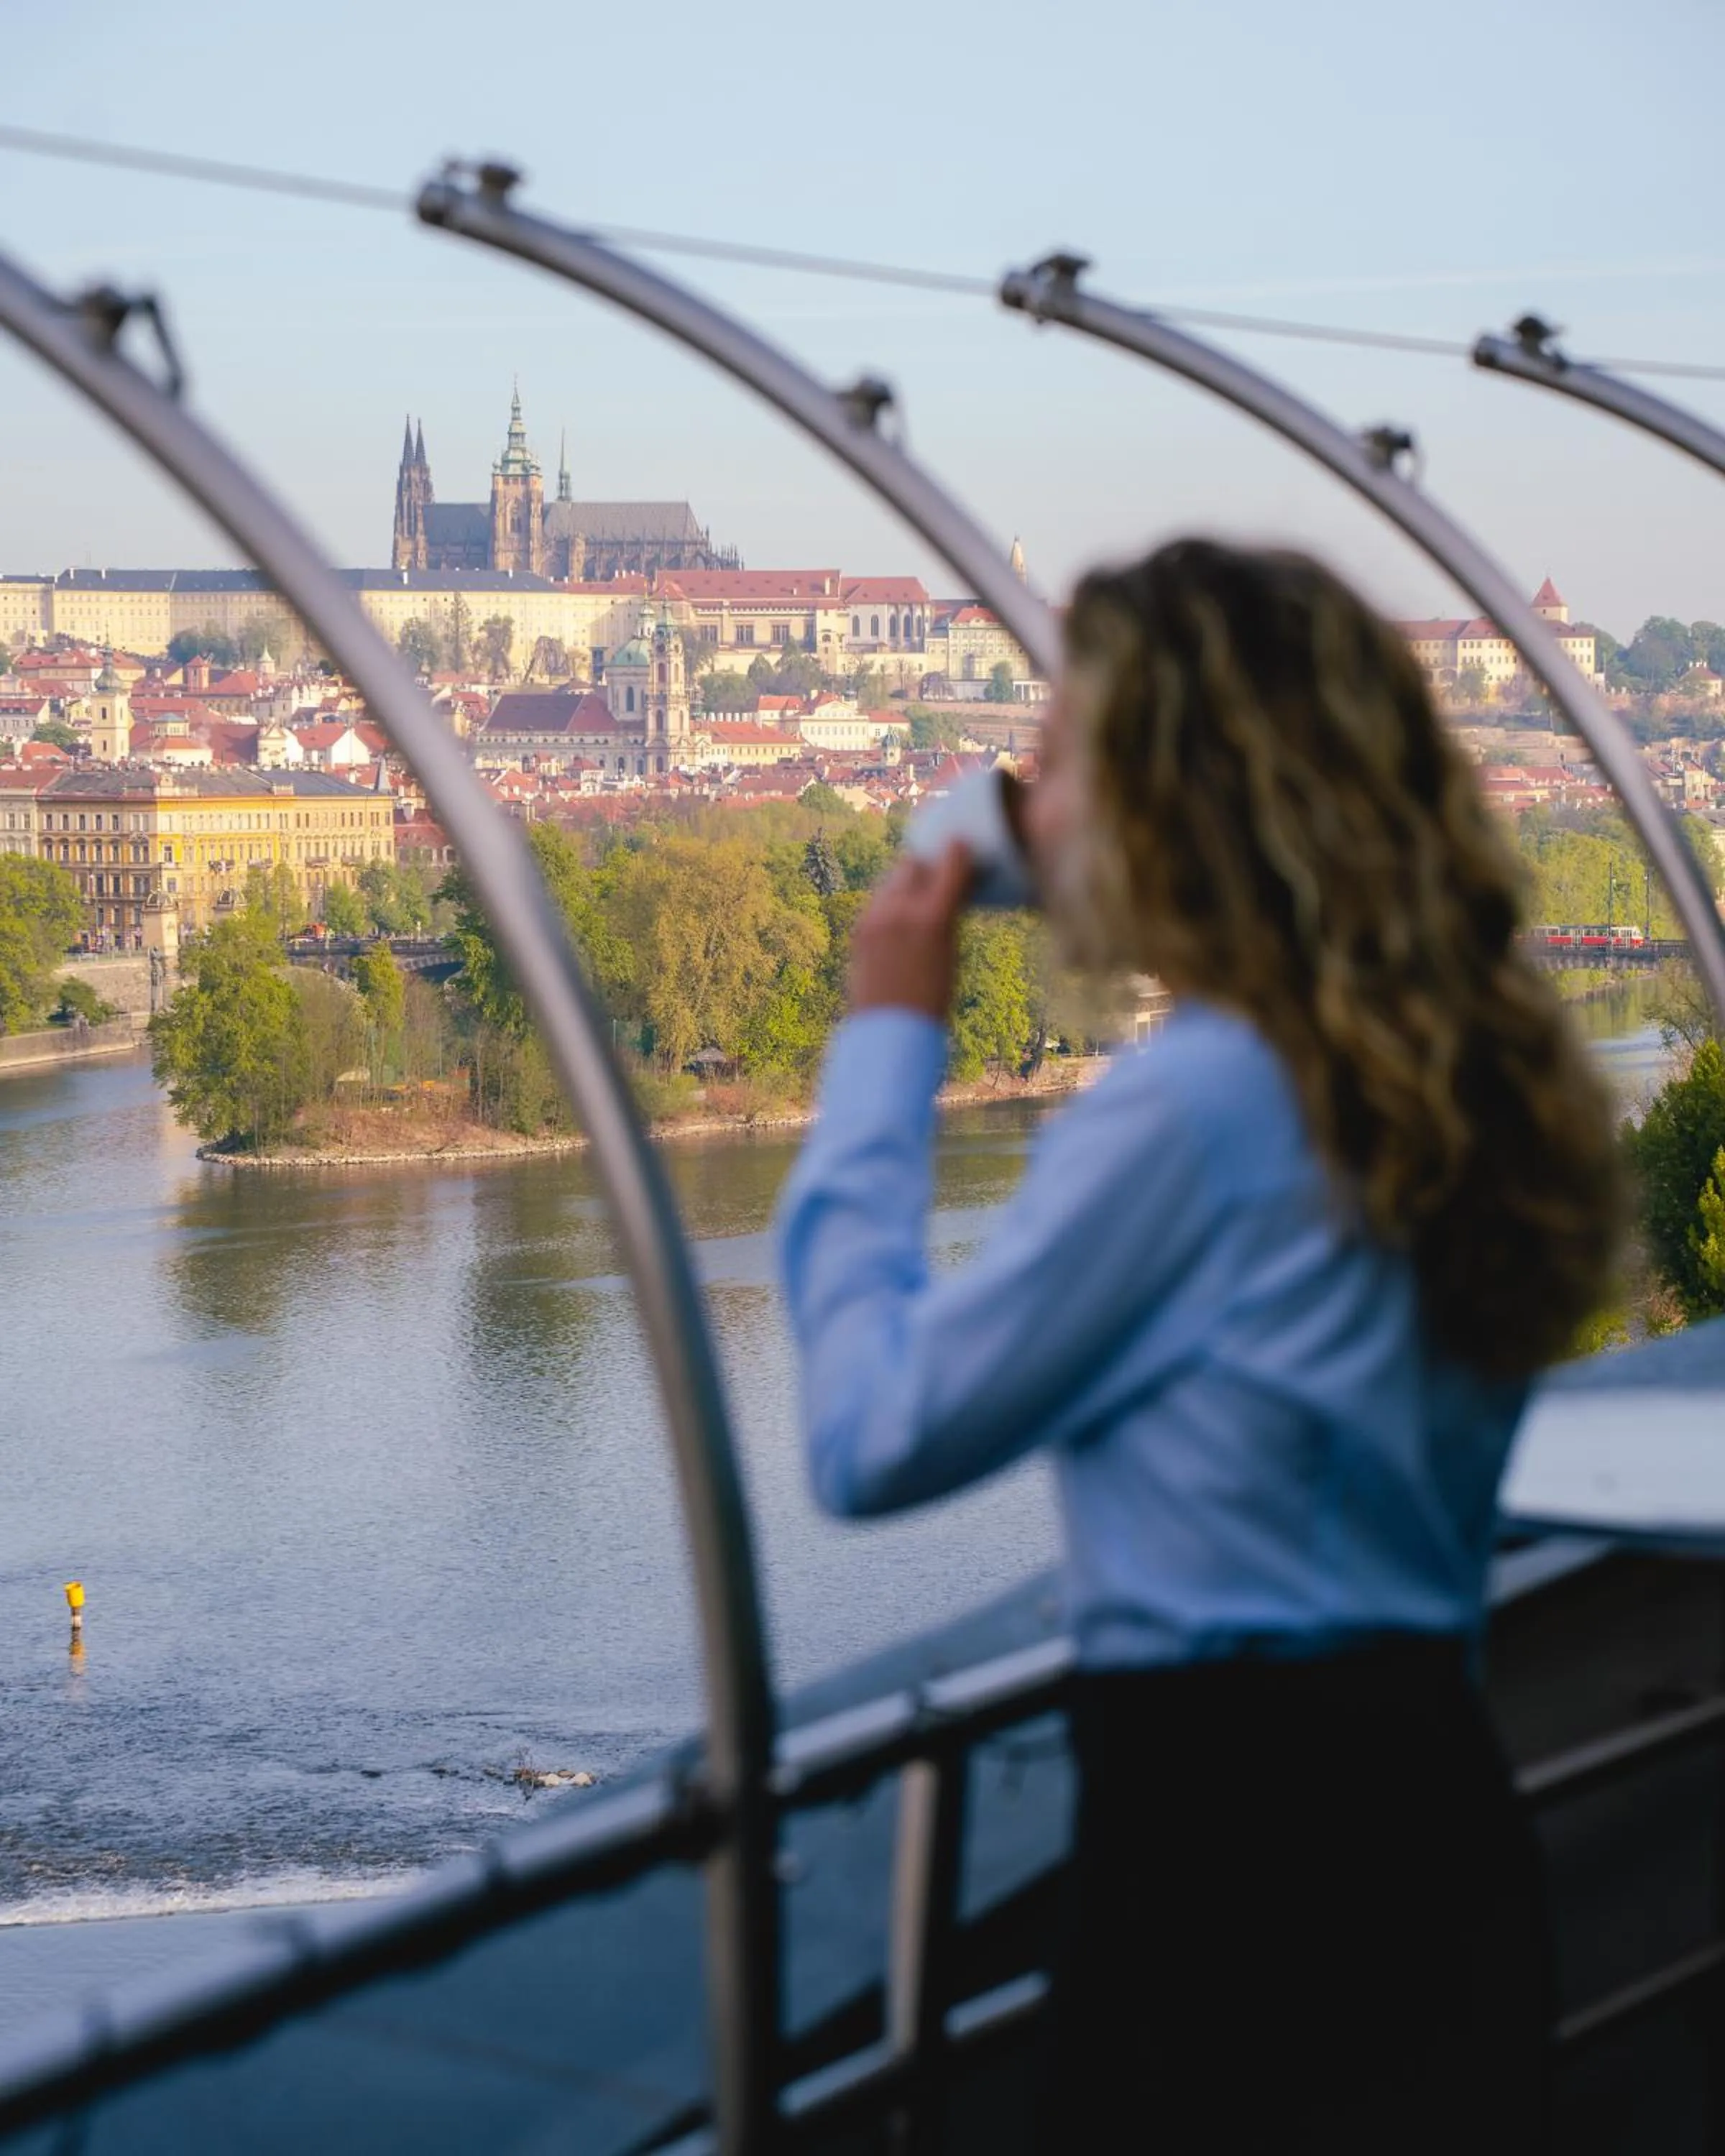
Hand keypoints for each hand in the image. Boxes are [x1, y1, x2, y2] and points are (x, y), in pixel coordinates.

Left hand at [850, 842, 971, 1019]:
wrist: (890, 1029)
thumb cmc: (933, 996)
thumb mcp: (954, 950)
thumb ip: (952, 911)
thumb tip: (958, 883)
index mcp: (934, 917)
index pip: (951, 859)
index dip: (961, 851)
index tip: (967, 852)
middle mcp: (901, 909)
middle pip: (915, 862)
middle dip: (930, 865)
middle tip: (942, 876)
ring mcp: (875, 917)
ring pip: (893, 877)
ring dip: (909, 881)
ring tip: (921, 898)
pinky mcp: (859, 927)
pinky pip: (879, 898)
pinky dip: (893, 900)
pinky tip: (902, 917)